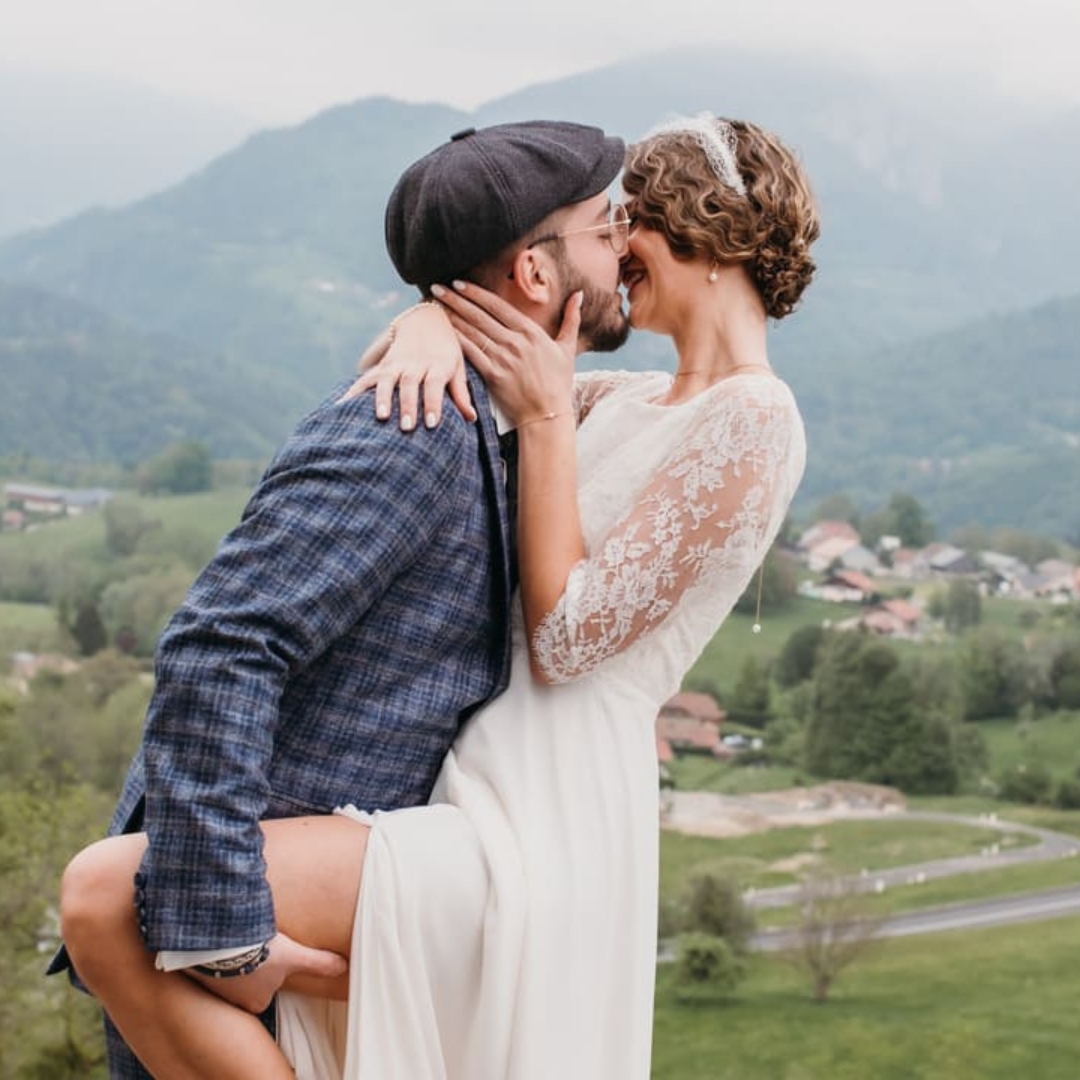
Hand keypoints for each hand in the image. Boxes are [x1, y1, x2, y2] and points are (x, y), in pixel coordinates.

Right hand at [187, 932, 346, 1014]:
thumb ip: (318, 963)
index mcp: (256, 1001)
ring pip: (231, 969)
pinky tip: (225, 935)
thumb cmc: (259, 953)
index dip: (273, 969)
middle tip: (258, 944)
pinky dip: (219, 949)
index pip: (268, 988)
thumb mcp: (294, 956)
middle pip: (250, 980)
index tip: (272, 954)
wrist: (222, 941)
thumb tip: (343, 968)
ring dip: (236, 955)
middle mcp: (233, 999)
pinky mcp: (200, 968)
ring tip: (243, 938)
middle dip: (253, 963)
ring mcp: (214, 984)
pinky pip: (214, 959)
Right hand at [341, 303, 476, 429]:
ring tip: (381, 417)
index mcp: (438, 364)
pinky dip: (355, 391)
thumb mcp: (458, 366)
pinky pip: (367, 378)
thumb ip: (461, 393)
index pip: (435, 385)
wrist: (426, 319)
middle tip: (406, 427)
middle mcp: (416, 363)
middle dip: (407, 405)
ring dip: (382, 398)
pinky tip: (343, 406)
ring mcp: (397, 363)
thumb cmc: (447, 350)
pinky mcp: (383, 365)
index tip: (431, 424)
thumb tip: (471, 419)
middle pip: (410, 384)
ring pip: (387, 379)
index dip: (433, 403)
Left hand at [431, 281, 579, 425]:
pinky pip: (470, 353)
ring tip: (434, 304)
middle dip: (455, 299)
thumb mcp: (568, 348)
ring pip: (472, 331)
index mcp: (531, 332)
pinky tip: (441, 331)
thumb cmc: (559, 383)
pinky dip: (455, 339)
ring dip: (451, 316)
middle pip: (479, 315)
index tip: (459, 283)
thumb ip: (572, 319)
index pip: (497, 306)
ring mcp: (503, 358)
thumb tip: (579, 294)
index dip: (476, 293)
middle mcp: (515, 342)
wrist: (548, 414)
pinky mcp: (493, 375)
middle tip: (436, 287)